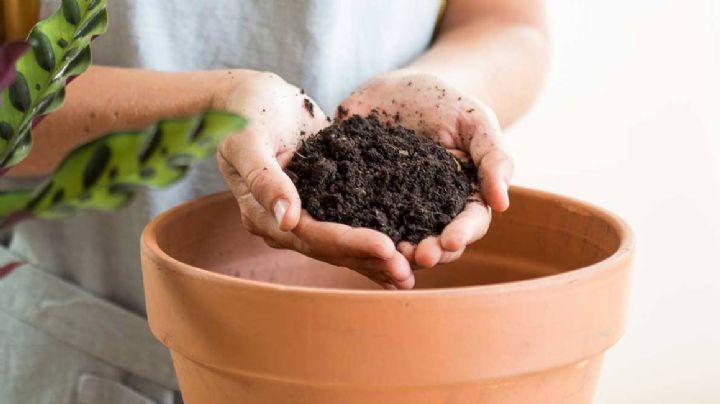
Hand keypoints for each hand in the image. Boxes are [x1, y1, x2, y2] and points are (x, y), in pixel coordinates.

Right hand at [216, 71, 413, 288]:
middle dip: (370, 260)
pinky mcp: (324, 199)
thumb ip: (264, 179)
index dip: (349, 243)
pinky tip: (403, 248)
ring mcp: (305, 214)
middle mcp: (284, 223)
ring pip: (343, 245)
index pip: (311, 236)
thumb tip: (286, 219)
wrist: (250, 97)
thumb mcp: (247, 139)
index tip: (386, 247)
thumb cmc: (245, 110)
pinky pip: (351, 222)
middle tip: (408, 271)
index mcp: (262, 214)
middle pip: (331, 250)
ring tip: (410, 273)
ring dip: (375, 260)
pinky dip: (374, 237)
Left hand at [339, 69, 512, 268]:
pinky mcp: (359, 201)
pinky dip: (356, 235)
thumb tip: (502, 203)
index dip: (462, 234)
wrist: (395, 88)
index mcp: (463, 197)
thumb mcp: (474, 119)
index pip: (469, 223)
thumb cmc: (444, 101)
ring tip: (387, 256)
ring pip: (398, 240)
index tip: (450, 241)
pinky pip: (358, 221)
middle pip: (435, 242)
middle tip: (418, 256)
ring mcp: (394, 209)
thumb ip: (492, 156)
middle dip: (429, 252)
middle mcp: (429, 212)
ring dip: (395, 254)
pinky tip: (351, 240)